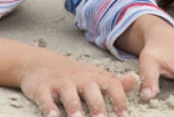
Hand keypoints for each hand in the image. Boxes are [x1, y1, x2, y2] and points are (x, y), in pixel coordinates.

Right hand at [19, 53, 138, 116]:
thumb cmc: (72, 74)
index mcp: (94, 77)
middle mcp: (78, 78)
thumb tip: (136, 80)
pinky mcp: (41, 88)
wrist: (38, 62)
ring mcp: (59, 83)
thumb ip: (115, 82)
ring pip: (68, 94)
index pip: (110, 84)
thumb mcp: (94, 75)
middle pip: (90, 89)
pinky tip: (52, 116)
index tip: (123, 114)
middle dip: (97, 105)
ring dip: (73, 107)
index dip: (118, 98)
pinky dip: (48, 106)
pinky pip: (44, 97)